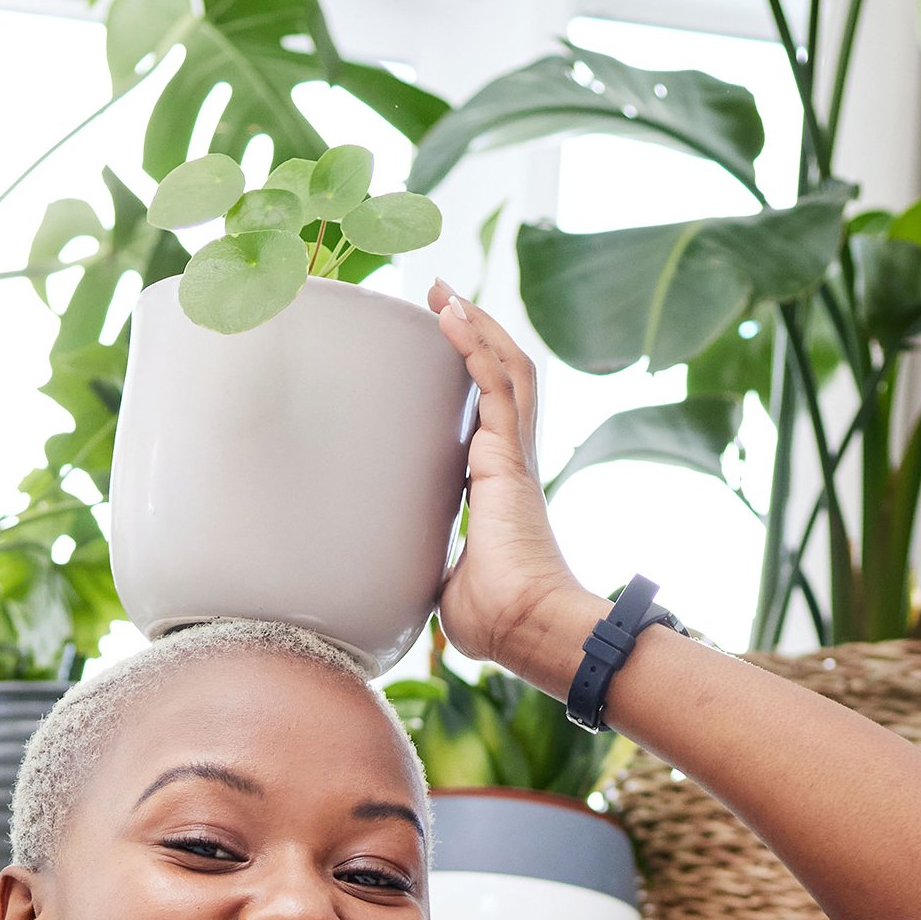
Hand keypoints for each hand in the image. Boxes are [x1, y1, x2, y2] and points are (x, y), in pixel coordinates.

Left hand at [428, 281, 600, 692]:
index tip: (442, 358)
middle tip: (442, 300)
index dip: (468, 381)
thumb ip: (428, 564)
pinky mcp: (509, 456)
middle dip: (474, 334)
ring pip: (505, 368)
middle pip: (502, 377)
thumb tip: (395, 575)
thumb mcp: (445, 583)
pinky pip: (495, 384)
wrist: (525, 626)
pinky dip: (475, 345)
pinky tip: (453, 315)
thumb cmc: (495, 619)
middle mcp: (510, 462)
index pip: (487, 417)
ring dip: (476, 326)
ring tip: (445, 292)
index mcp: (497, 488)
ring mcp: (513, 455)